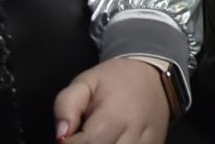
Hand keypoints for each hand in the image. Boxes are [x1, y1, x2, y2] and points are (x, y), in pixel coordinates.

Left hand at [54, 58, 170, 143]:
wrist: (153, 77)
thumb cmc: (116, 81)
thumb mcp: (85, 82)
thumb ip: (66, 105)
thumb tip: (61, 135)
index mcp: (115, 115)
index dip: (71, 143)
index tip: (69, 135)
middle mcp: (133, 134)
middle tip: (83, 135)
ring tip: (97, 136)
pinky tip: (110, 140)